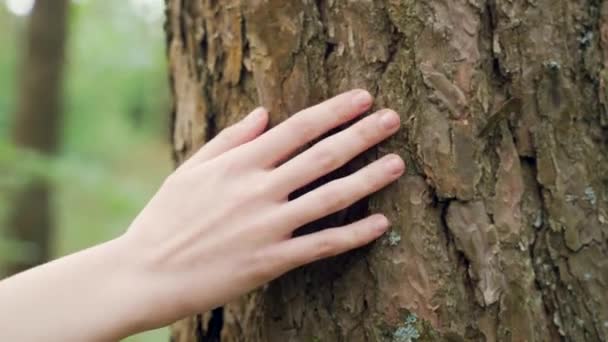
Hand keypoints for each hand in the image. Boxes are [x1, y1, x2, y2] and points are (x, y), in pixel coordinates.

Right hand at [125, 89, 403, 326]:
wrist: (145, 274)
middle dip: (363, 134)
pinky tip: (380, 223)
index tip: (363, 98)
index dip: (335, 111)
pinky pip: (322, 245)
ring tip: (397, 164)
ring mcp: (268, 226)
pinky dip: (355, 234)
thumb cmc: (166, 218)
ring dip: (369, 178)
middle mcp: (258, 189)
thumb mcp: (191, 169)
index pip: (298, 128)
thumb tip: (266, 113)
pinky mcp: (271, 261)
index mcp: (239, 163)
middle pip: (323, 155)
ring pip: (330, 197)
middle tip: (393, 119)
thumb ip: (231, 139)